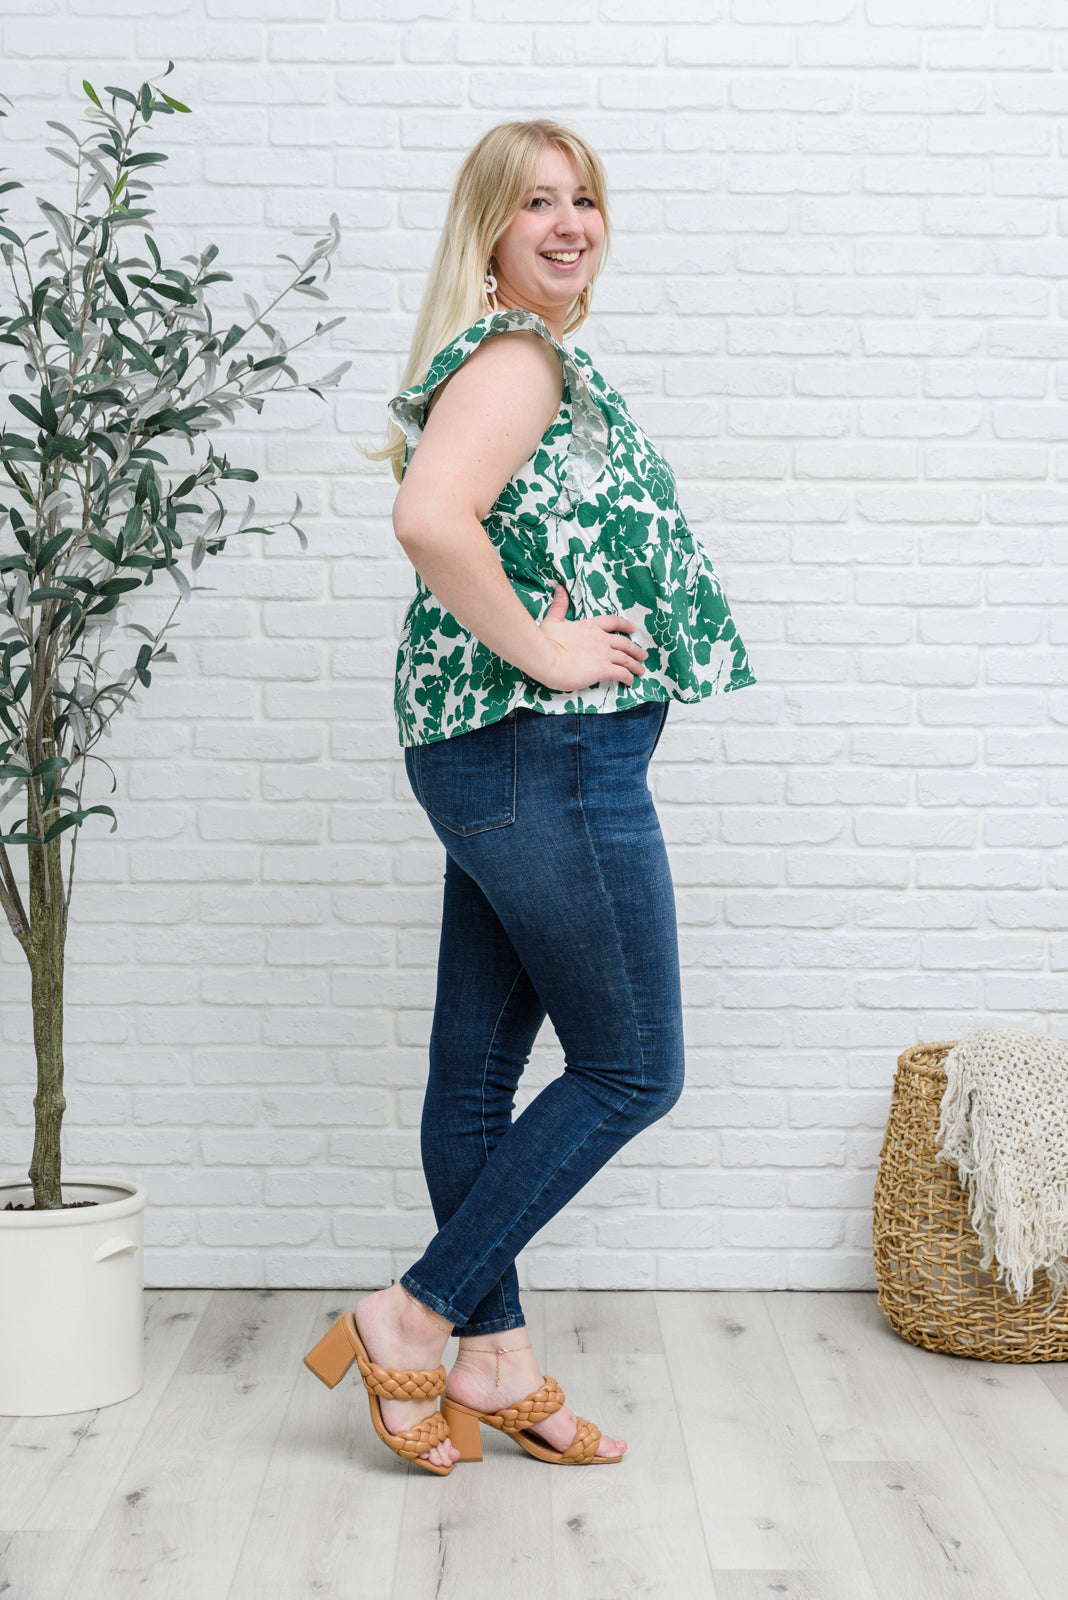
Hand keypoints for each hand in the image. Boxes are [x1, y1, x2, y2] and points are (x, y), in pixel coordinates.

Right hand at [533, 583, 647, 692]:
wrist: (545, 658)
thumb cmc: (545, 641)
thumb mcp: (552, 619)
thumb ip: (559, 606)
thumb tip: (560, 589)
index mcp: (589, 626)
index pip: (613, 622)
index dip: (625, 625)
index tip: (633, 629)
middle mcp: (600, 638)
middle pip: (624, 643)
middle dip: (635, 650)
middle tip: (642, 655)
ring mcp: (603, 653)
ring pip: (626, 658)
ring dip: (635, 665)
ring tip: (641, 670)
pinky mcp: (603, 669)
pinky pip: (621, 673)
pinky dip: (628, 677)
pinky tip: (630, 681)